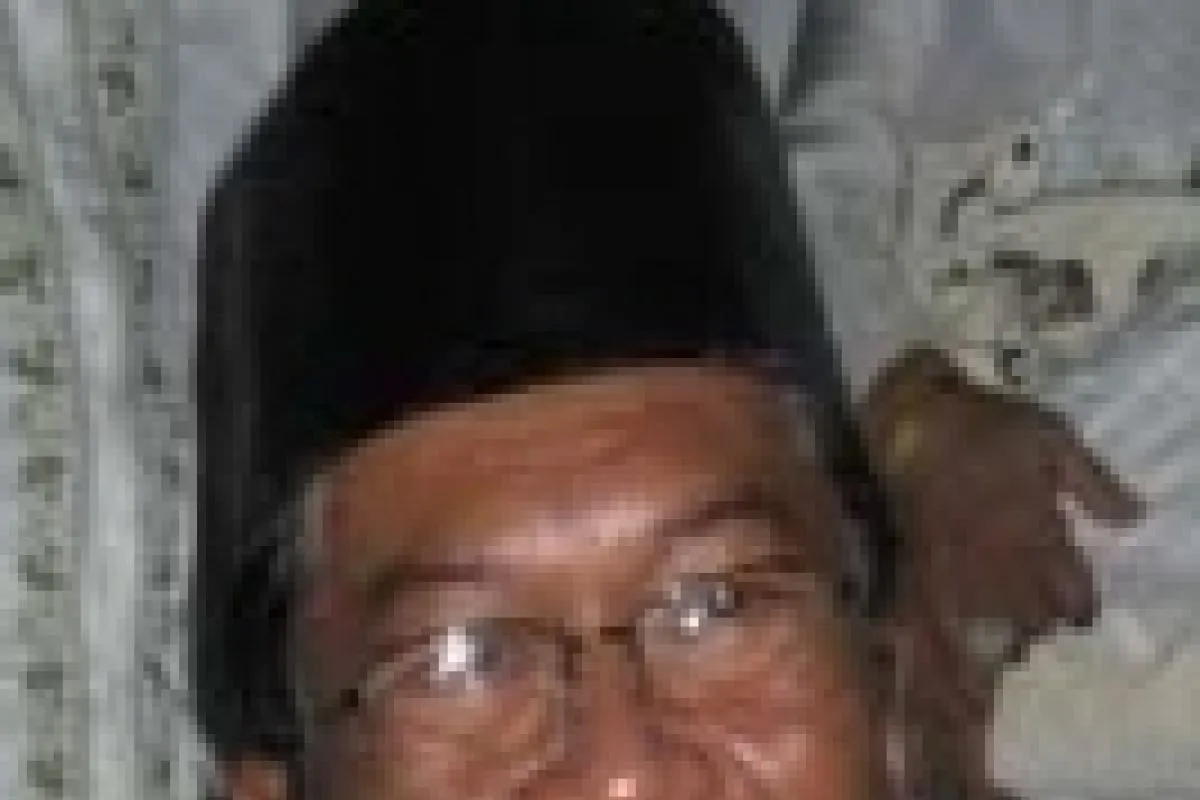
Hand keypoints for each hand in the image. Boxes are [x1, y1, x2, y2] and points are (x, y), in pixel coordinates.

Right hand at [863, 345, 1144, 641]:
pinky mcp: (926, 562)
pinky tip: (961, 616)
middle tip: (1040, 602)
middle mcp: (1002, 556)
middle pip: (1032, 618)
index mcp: (1039, 529)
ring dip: (1001, 621)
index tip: (1079, 599)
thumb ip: (1095, 484)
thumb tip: (1134, 520)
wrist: (916, 421)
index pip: (1073, 596)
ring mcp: (961, 564)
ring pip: (988, 619)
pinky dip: (954, 620)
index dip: (1080, 602)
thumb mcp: (1054, 439)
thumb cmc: (989, 426)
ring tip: (1004, 612)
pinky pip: (944, 607)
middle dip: (1041, 616)